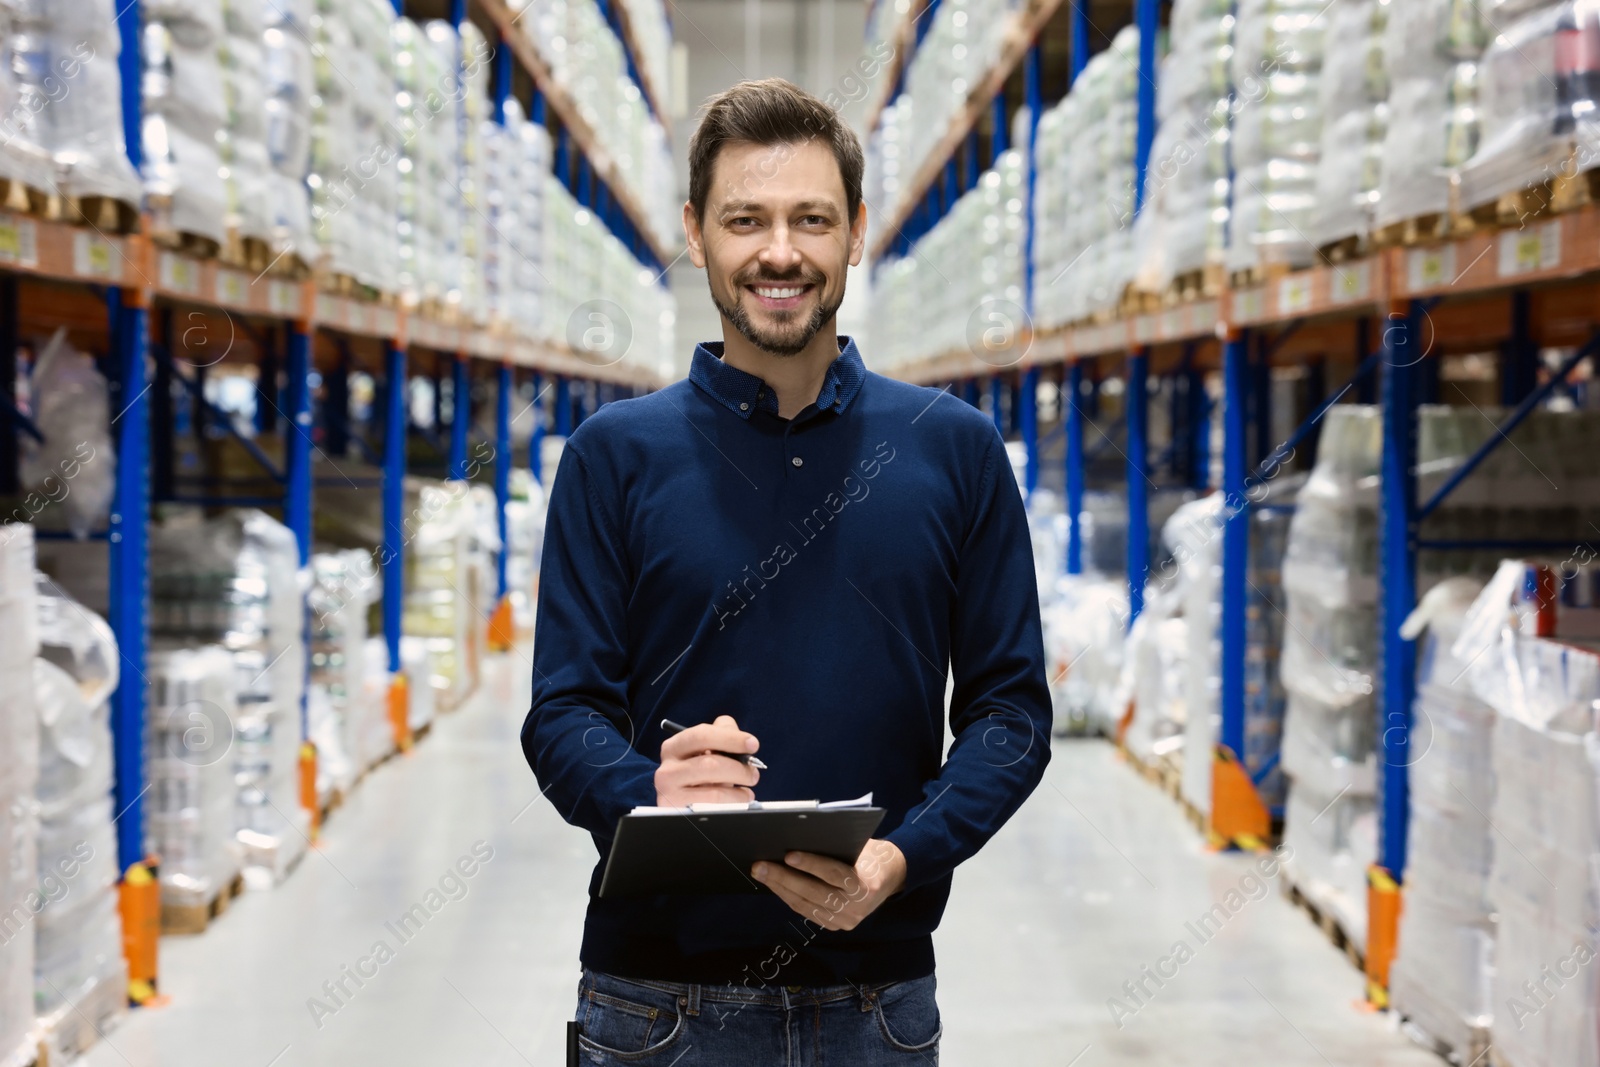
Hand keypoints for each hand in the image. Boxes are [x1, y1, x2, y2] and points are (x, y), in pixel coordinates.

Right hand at [655, 714, 760, 806]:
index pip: (701, 736)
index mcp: (673, 747)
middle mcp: (667, 769)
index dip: (730, 738)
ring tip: (747, 788)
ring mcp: (670, 794)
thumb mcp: (707, 752)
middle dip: (739, 768)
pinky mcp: (679, 812)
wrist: (683, 807)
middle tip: (754, 773)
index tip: (753, 744)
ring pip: (714, 789)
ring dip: (739, 789)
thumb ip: (723, 735)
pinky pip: (715, 805)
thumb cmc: (700, 776)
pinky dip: (734, 800)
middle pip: (710, 764)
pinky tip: (740, 798)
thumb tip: (744, 740)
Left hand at [752, 839, 906, 930]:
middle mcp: (856, 907)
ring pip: (805, 904)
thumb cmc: (871, 854)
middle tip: (760, 865)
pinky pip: (806, 911)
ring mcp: (845, 920)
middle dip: (783, 878)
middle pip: (814, 892)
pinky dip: (788, 896)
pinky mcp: (835, 925)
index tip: (789, 854)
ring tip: (761, 872)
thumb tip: (798, 838)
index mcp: (866, 884)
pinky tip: (774, 884)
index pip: (834, 873)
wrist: (891, 877)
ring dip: (779, 888)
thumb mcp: (861, 845)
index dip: (811, 864)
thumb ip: (837, 847)